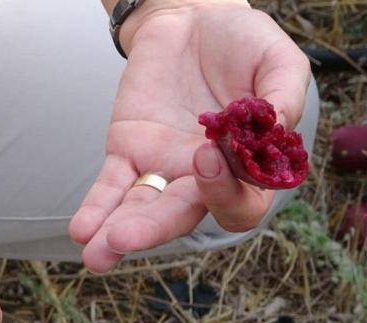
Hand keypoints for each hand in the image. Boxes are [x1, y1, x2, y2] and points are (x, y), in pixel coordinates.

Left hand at [71, 0, 310, 271]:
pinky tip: (82, 231)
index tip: (206, 154)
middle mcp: (203, 178)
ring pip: (141, 208)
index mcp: (247, 168)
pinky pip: (111, 185)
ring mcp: (163, 167)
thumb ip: (284, 95)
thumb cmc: (245, 44)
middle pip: (179, 215)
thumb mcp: (277, 60)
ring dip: (119, 233)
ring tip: (97, 255)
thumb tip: (278, 127)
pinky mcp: (128, 148)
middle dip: (151, 230)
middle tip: (122, 240)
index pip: (240, 202)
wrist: (196, 18)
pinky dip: (97, 207)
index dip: (223, 191)